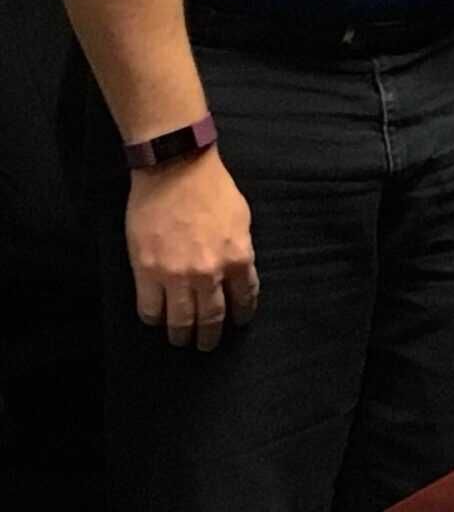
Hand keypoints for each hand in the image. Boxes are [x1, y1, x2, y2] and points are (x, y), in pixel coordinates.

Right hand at [127, 148, 257, 350]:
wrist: (175, 170)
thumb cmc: (213, 189)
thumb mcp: (241, 219)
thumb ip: (240, 250)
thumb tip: (238, 273)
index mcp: (238, 257)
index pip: (245, 298)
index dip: (242, 314)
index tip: (238, 322)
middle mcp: (210, 273)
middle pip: (211, 318)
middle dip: (210, 336)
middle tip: (207, 344)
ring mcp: (176, 276)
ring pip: (179, 321)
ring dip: (181, 335)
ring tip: (181, 340)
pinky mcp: (146, 273)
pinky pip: (150, 309)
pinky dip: (154, 320)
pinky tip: (157, 319)